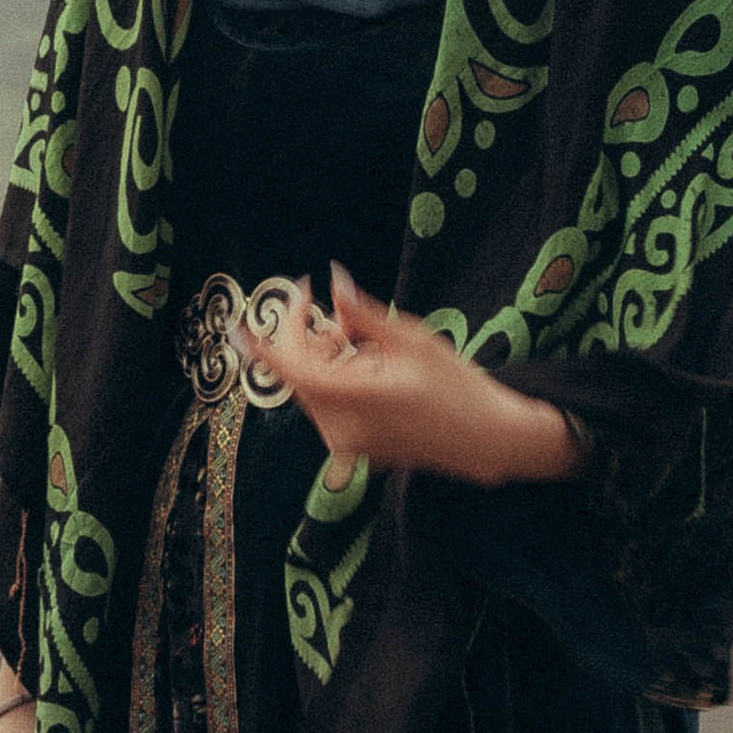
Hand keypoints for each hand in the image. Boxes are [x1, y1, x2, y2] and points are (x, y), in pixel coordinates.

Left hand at [237, 268, 581, 487]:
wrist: (487, 439)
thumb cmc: (458, 386)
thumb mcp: (412, 340)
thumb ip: (364, 314)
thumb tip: (333, 282)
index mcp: (355, 400)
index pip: (291, 370)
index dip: (263, 343)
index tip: (245, 319)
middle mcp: (343, 429)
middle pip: (300, 376)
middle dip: (307, 338)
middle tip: (329, 307)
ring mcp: (348, 445)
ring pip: (314, 391)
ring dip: (324, 358)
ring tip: (362, 337)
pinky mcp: (356, 450)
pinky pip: (329, 408)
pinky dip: (336, 380)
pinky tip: (367, 364)